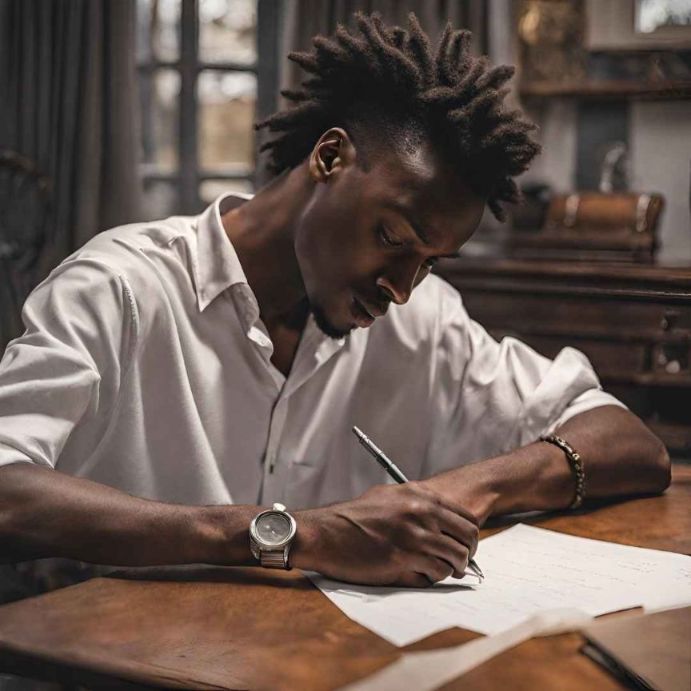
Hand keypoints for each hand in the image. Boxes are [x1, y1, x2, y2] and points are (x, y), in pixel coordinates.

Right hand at [291, 481, 478, 586]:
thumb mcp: (389, 496)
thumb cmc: (354, 518)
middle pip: (468, 539)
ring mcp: (415, 535)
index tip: (463, 547)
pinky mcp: (404, 558)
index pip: (466, 518)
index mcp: (420, 495)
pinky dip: (430, 578)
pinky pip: (435, 574)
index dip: (469, 537)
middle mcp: (422, 512)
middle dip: (466, 555)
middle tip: (457, 564)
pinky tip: (415, 573)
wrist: (326, 532)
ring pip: (456, 559)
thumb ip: (418, 503)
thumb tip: (443, 521)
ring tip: (434, 570)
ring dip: (449, 569)